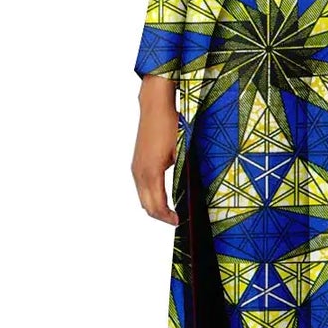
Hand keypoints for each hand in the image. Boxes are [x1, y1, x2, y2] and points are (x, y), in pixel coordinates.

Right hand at [132, 76, 179, 223]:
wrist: (155, 107)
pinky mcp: (136, 164)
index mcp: (151, 172)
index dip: (168, 217)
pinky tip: (162, 196)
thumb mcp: (182, 150)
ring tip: (171, 211)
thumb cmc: (170, 126)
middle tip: (177, 219)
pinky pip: (141, 188)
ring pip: (142, 198)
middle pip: (147, 206)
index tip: (180, 221)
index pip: (157, 205)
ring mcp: (135, 168)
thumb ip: (184, 172)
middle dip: (161, 216)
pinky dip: (150, 197)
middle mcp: (139, 173)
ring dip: (155, 207)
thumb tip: (192, 192)